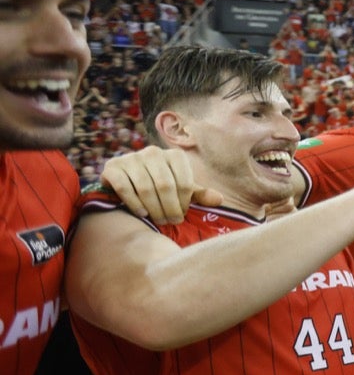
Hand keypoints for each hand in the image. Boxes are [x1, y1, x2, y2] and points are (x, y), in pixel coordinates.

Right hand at [99, 146, 221, 223]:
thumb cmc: (162, 186)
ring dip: (153, 209)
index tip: (181, 216)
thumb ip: (199, 194)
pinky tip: (141, 213)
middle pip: (165, 186)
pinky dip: (134, 203)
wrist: (129, 181)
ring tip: (158, 220)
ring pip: (145, 188)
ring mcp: (131, 158)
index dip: (183, 203)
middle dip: (169, 208)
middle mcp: (153, 152)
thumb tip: (219, 200)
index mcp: (174, 155)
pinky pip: (124, 188)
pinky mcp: (112, 167)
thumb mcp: (182, 189)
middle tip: (170, 222)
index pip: (183, 183)